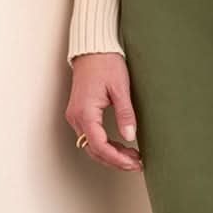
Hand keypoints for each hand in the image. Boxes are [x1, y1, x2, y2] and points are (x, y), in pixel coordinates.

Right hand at [66, 52, 141, 171]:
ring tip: (132, 157)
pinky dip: (105, 145)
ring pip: (91, 145)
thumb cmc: (105, 63)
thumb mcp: (120, 88)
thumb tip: (130, 136)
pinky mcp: (80, 113)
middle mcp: (76, 117)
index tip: (133, 163)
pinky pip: (90, 136)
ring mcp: (76, 116)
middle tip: (136, 163)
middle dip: (115, 160)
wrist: (92, 49)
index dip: (117, 158)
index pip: (99, 145)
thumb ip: (125, 114)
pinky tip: (121, 146)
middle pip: (94, 149)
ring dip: (111, 154)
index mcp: (85, 112)